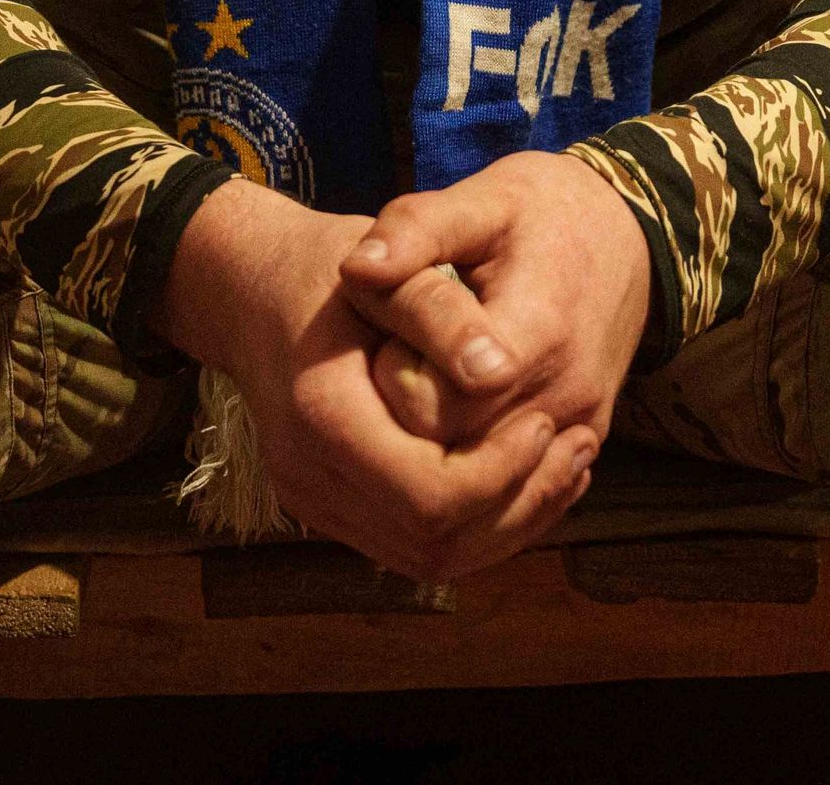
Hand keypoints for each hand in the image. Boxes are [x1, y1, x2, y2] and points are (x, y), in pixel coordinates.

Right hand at [152, 179, 598, 584]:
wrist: (253, 293)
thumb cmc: (325, 270)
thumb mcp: (383, 269)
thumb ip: (438, 312)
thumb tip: (499, 372)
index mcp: (320, 417)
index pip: (429, 496)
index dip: (501, 472)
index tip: (545, 419)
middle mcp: (309, 477)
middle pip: (434, 544)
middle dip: (517, 503)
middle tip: (576, 444)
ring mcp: (316, 503)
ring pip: (430, 559)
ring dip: (508, 522)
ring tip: (567, 463)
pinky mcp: (334, 510)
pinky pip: (416, 544)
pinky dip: (479, 521)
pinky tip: (528, 475)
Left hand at [340, 151, 648, 458]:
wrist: (628, 233)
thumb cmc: (544, 211)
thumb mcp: (481, 200)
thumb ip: (416, 231)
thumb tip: (355, 268)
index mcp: (534, 335)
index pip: (431, 406)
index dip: (392, 374)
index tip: (394, 330)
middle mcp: (563, 397)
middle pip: (450, 454)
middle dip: (406, 418)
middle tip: (404, 357)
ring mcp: (579, 427)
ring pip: (483, 484)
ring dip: (439, 445)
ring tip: (432, 379)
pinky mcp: (585, 440)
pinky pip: (518, 485)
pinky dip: (477, 463)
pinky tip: (461, 408)